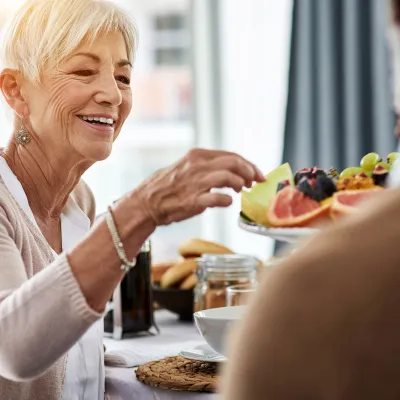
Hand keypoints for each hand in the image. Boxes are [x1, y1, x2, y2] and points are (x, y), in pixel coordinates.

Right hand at [135, 148, 264, 225]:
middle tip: (255, 182)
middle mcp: (198, 166)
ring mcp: (196, 183)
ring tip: (241, 191)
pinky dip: (227, 200)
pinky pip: (219, 198)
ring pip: (229, 177)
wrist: (147, 202)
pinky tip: (227, 202)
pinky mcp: (193, 200)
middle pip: (234, 163)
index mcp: (197, 155)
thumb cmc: (168, 186)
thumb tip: (232, 171)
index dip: (249, 165)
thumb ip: (208, 166)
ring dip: (240, 184)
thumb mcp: (187, 167)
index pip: (232, 155)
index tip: (257, 174)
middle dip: (250, 172)